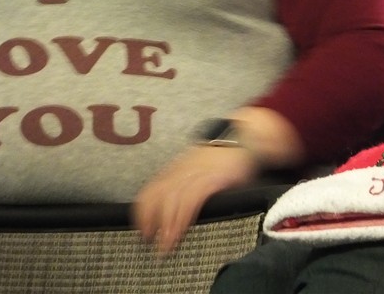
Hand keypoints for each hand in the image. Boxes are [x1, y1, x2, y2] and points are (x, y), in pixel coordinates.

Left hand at [132, 144, 258, 255]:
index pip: (149, 192)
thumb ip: (184, 185)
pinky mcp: (211, 179)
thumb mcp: (195, 169)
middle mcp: (179, 172)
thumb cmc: (219, 159)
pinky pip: (191, 200)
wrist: (240, 137)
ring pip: (171, 200)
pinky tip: (181, 231)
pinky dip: (183, 217)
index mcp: (174, 171)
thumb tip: (172, 211)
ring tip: (166, 245)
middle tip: (151, 242)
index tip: (144, 231)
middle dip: (150, 221)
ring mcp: (194, 175)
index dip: (142, 213)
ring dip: (166, 225)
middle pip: (155, 197)